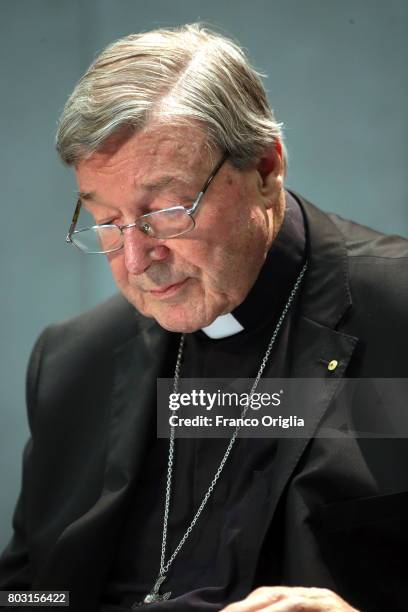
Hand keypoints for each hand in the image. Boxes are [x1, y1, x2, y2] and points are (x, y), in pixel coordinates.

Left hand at [220, 586, 358, 610]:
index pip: (268, 597)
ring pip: (281, 597)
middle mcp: (309, 594)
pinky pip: (298, 604)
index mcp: (303, 600)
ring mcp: (319, 597)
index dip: (246, 605)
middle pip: (269, 594)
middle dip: (245, 605)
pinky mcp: (328, 604)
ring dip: (257, 607)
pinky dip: (280, 609)